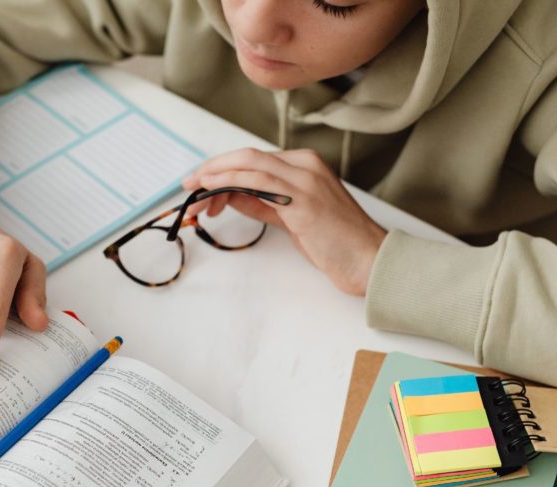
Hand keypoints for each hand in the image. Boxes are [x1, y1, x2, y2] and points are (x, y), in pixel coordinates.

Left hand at [183, 148, 386, 295]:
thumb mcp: (292, 218)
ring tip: (194, 191)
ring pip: (249, 164)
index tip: (201, 183)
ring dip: (215, 175)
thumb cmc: (335, 242)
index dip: (223, 168)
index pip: (254, 159)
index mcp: (306, 165)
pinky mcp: (303, 199)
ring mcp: (305, 179)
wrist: (368, 259)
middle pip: (247, 156)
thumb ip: (263, 203)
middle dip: (212, 168)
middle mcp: (305, 165)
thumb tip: (231, 196)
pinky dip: (230, 181)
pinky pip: (258, 182)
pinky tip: (212, 189)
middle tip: (188, 184)